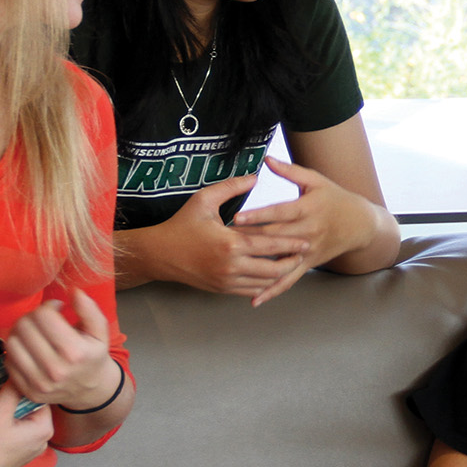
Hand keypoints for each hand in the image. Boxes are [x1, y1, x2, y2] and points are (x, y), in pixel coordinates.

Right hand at [0, 386, 54, 466]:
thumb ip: (13, 387)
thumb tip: (20, 372)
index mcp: (45, 429)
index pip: (39, 396)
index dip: (22, 386)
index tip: (6, 381)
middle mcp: (41, 441)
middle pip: (28, 407)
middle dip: (10, 398)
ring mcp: (27, 450)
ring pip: (18, 418)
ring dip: (3, 409)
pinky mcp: (13, 455)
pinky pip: (11, 431)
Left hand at [3, 290, 117, 410]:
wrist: (91, 390)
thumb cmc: (93, 355)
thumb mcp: (100, 331)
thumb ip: (89, 309)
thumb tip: (74, 292)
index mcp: (76, 353)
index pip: (43, 316)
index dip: (48, 306)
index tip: (56, 309)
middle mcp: (56, 370)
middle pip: (25, 327)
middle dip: (32, 316)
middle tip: (42, 320)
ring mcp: (39, 383)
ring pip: (11, 343)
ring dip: (20, 332)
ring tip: (32, 332)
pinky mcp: (28, 391)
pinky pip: (8, 361)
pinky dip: (16, 350)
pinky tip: (29, 348)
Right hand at [134, 172, 309, 296]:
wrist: (160, 255)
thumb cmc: (182, 225)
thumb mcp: (203, 199)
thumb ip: (231, 187)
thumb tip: (255, 176)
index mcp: (230, 243)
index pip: (268, 244)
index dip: (289, 243)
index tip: (305, 241)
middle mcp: (231, 266)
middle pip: (272, 268)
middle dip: (291, 262)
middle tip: (304, 254)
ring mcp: (226, 280)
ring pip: (263, 282)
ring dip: (280, 274)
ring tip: (292, 264)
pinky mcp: (222, 289)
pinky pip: (250, 290)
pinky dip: (264, 284)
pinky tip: (272, 274)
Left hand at [231, 157, 381, 305]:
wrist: (359, 224)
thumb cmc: (334, 197)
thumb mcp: (315, 180)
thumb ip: (290, 171)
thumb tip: (267, 160)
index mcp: (308, 208)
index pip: (280, 212)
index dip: (258, 215)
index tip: (237, 218)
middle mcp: (309, 231)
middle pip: (276, 238)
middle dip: (250, 241)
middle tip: (224, 243)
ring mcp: (309, 251)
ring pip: (280, 261)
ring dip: (257, 267)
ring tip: (233, 271)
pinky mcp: (309, 264)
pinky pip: (289, 280)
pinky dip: (272, 290)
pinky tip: (255, 298)